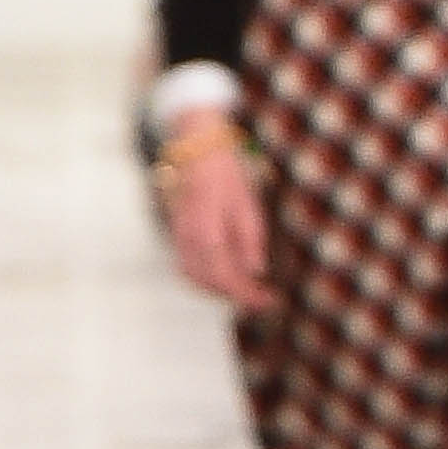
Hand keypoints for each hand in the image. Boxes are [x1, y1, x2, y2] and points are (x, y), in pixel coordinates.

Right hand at [161, 121, 269, 309]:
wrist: (196, 148)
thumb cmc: (226, 174)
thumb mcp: (247, 205)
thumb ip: (250, 242)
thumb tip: (256, 273)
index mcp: (208, 233)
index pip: (228, 279)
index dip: (250, 295)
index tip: (271, 301)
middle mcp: (189, 240)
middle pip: (211, 284)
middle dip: (237, 295)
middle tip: (262, 297)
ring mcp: (179, 237)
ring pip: (195, 279)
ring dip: (219, 290)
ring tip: (245, 289)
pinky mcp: (176, 234)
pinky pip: (187, 267)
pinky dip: (205, 278)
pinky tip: (224, 276)